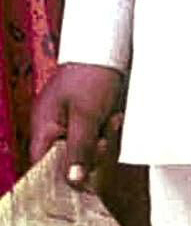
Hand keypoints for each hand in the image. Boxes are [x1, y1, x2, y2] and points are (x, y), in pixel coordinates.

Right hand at [31, 63, 126, 185]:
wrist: (106, 45)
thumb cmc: (91, 75)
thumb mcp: (87, 117)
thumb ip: (79, 149)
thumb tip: (73, 179)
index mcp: (44, 126)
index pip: (44, 165)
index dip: (63, 175)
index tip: (83, 180)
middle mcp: (51, 125)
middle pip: (67, 158)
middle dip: (89, 152)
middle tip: (102, 139)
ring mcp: (66, 119)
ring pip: (83, 146)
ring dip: (100, 139)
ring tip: (110, 120)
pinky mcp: (82, 114)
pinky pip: (92, 133)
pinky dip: (104, 128)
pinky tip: (113, 117)